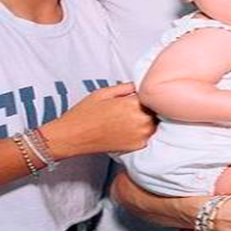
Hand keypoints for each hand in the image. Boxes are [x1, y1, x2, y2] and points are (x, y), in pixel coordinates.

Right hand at [40, 83, 156, 156]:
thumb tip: (141, 84)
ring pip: (156, 123)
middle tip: (138, 105)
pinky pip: (149, 135)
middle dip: (152, 106)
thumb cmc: (85, 113)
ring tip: (133, 116)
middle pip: (158, 110)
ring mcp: (141, 135)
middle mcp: (141, 120)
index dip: (151, 94)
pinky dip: (145, 131)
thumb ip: (126, 87)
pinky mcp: (138, 146)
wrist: (72, 137)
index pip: (155, 95)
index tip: (145, 94)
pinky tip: (131, 128)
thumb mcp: (104, 92)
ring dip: (150, 118)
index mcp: (133, 104)